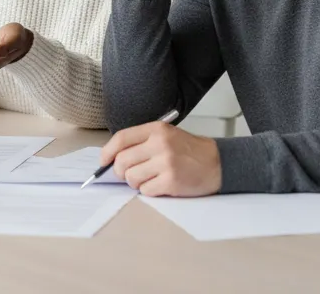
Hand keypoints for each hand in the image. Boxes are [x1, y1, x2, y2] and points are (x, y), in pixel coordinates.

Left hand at [100, 121, 221, 196]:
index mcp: (156, 129)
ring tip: (149, 178)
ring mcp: (166, 163)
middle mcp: (160, 144)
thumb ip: (141, 142)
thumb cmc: (188, 150)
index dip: (107, 152)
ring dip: (136, 182)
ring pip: (131, 178)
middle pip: (122, 161)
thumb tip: (112, 158)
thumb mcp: (165, 135)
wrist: (216, 163)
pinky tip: (160, 184)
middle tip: (129, 174)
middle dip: (121, 172)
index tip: (103, 162)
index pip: (121, 138)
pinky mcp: (171, 181)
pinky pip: (145, 190)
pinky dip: (149, 190)